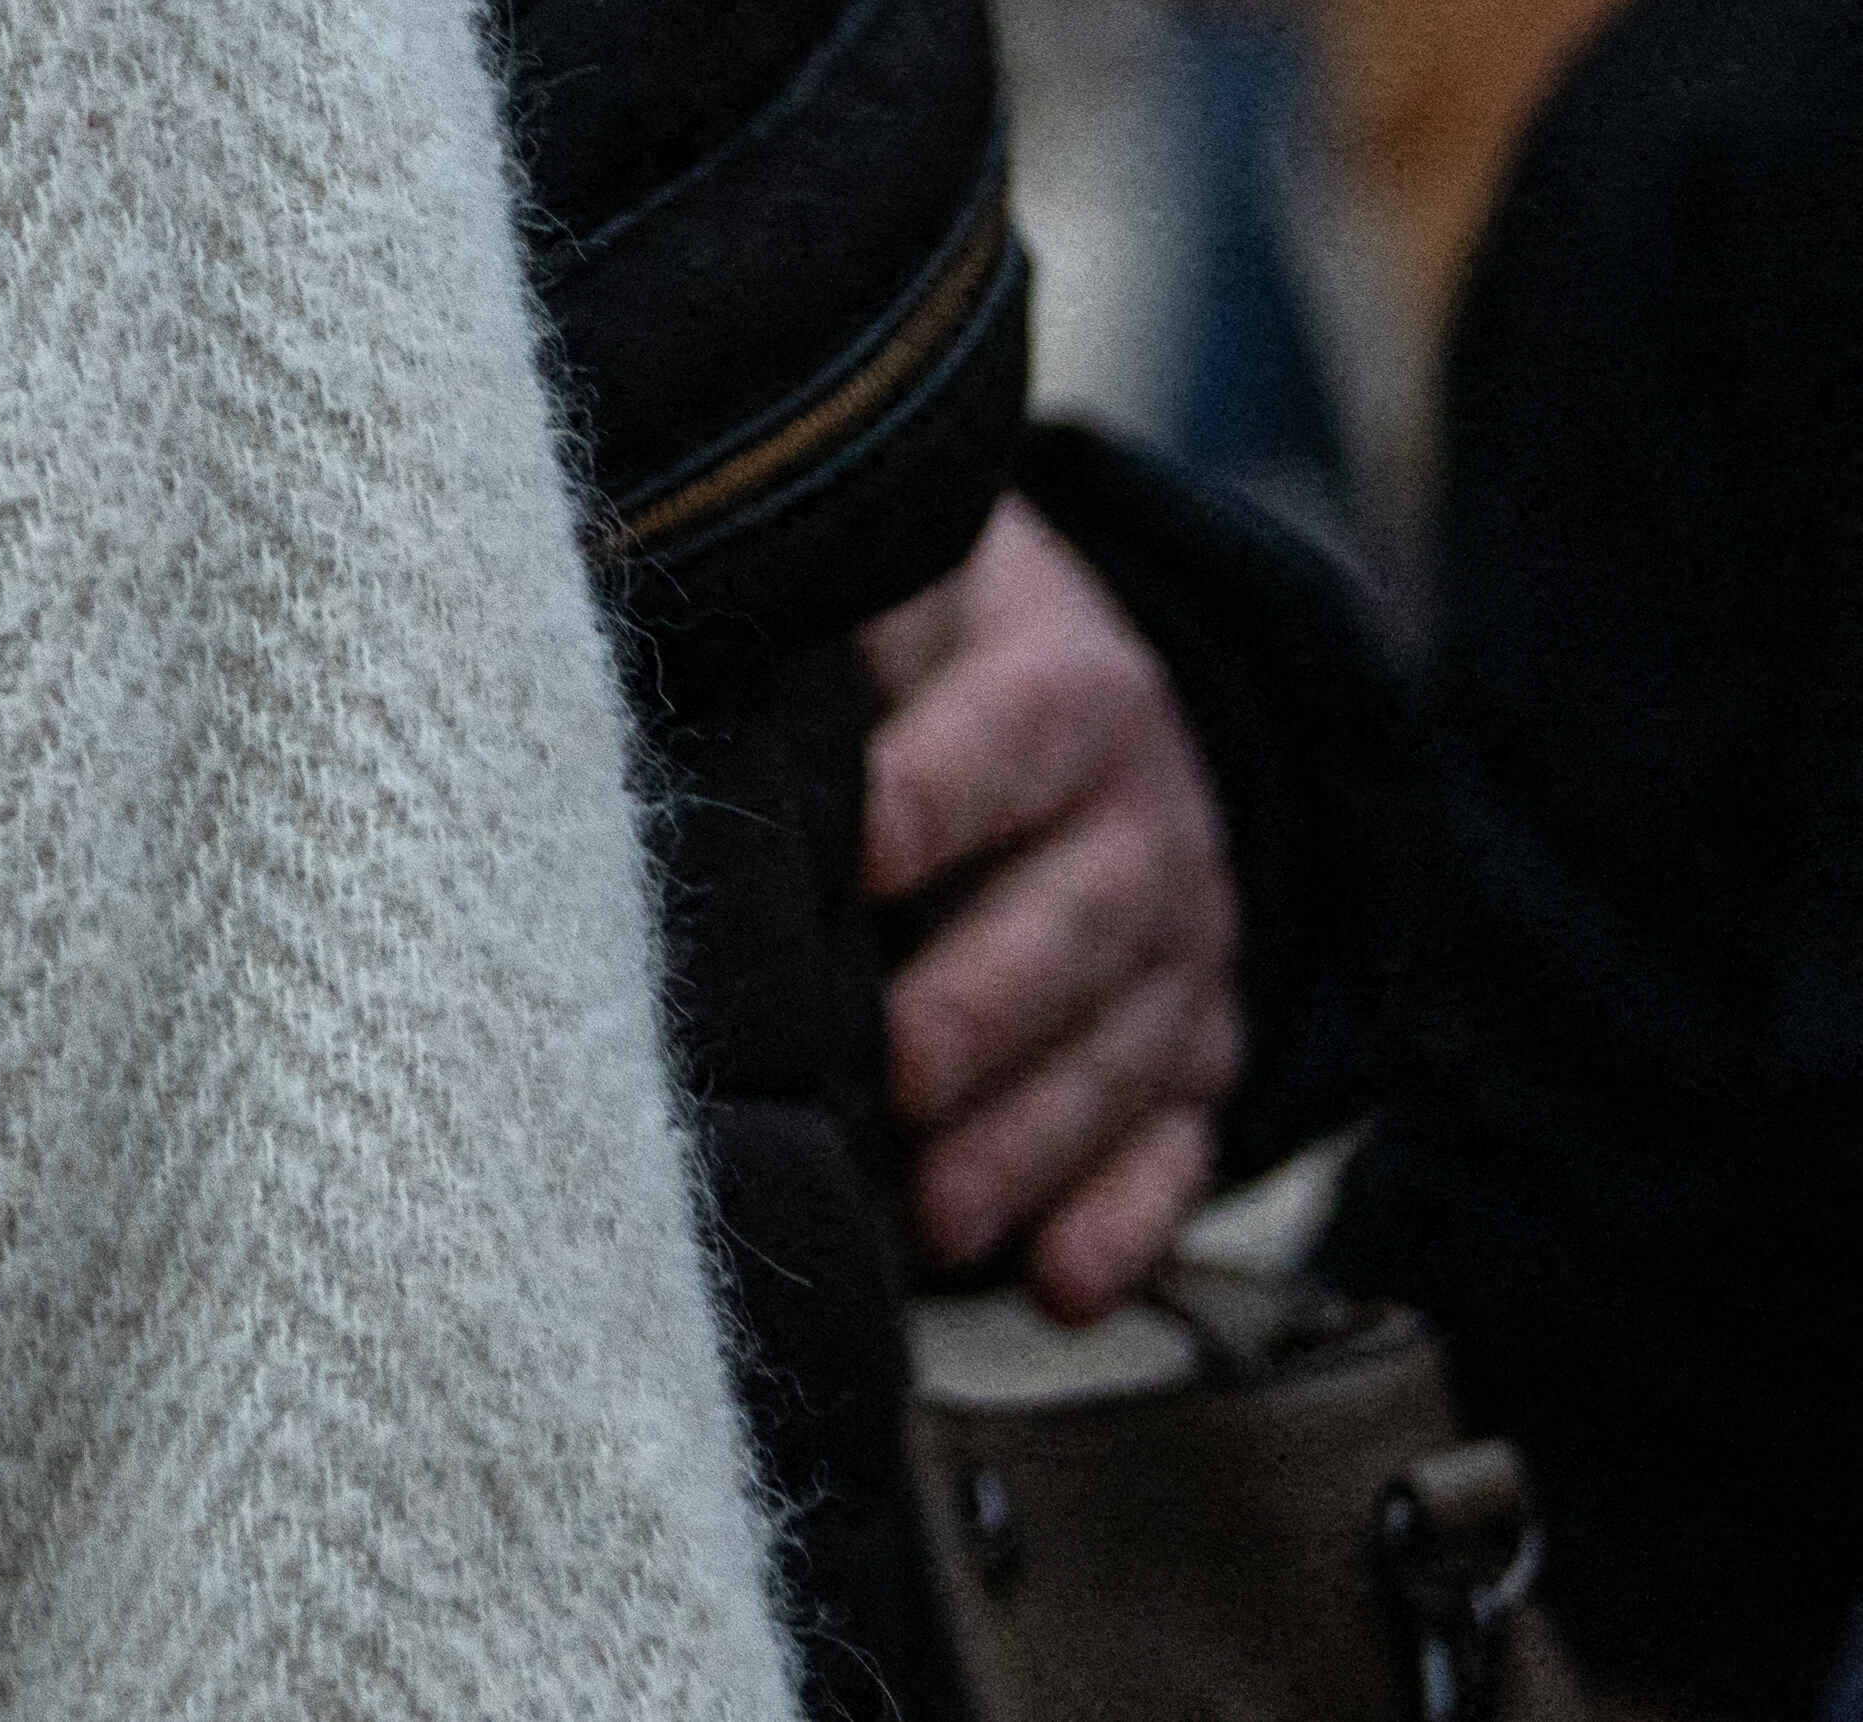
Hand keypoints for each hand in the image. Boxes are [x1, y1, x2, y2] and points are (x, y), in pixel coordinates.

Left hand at [861, 501, 1245, 1317]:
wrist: (1070, 680)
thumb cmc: (919, 635)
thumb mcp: (896, 579)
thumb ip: (820, 605)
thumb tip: (674, 600)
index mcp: (1069, 686)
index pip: (1013, 735)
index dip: (936, 793)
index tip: (855, 855)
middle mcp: (1148, 820)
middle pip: (1080, 918)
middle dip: (985, 1006)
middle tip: (893, 1073)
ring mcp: (1184, 945)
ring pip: (1125, 1050)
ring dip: (1035, 1141)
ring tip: (939, 1218)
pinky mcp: (1193, 1046)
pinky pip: (1178, 1142)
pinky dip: (1125, 1219)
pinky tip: (1062, 1288)